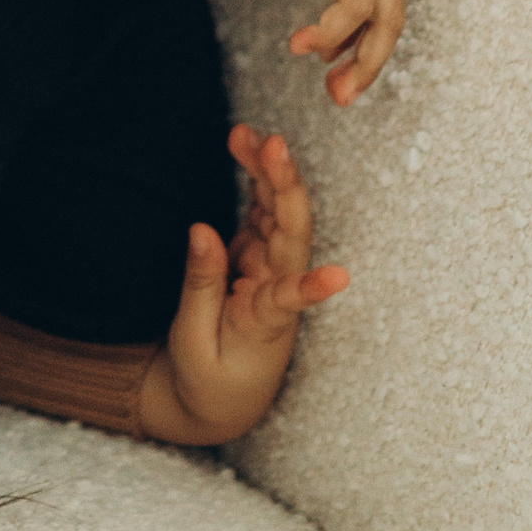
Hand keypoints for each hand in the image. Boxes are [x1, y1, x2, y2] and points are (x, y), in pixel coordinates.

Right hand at [138, 123, 347, 443]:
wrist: (223, 396)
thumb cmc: (209, 375)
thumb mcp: (193, 341)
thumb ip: (200, 285)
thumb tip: (201, 229)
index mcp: (266, 320)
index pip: (290, 301)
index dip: (311, 288)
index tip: (338, 278)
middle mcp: (277, 286)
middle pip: (290, 232)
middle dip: (284, 186)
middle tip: (272, 144)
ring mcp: (270, 267)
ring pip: (277, 213)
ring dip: (266, 172)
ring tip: (245, 134)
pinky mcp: (255, 255)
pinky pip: (260, 210)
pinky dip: (253, 177)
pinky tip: (244, 146)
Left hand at [278, 0, 407, 104]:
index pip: (356, 3)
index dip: (329, 32)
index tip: (296, 46)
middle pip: (388, 22)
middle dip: (367, 66)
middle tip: (338, 98)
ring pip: (391, 17)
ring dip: (368, 56)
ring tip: (339, 88)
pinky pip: (385, 3)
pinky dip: (368, 33)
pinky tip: (343, 51)